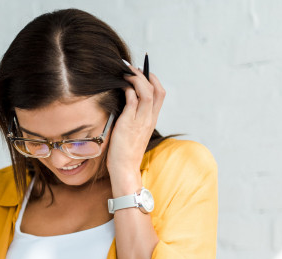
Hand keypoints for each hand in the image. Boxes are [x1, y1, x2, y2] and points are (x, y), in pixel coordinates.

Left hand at [106, 63, 165, 189]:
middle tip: (132, 67)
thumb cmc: (124, 152)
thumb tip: (124, 102)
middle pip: (157, 89)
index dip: (153, 80)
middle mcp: (149, 118)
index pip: (160, 94)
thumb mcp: (132, 131)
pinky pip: (133, 100)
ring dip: (136, 78)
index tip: (143, 72)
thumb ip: (133, 117)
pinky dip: (128, 89)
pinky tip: (121, 85)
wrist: (124, 168)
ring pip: (146, 91)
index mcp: (152, 120)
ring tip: (125, 72)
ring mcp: (140, 120)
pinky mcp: (129, 122)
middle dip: (145, 74)